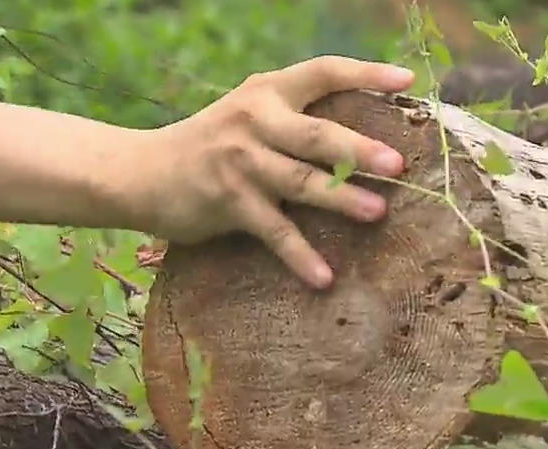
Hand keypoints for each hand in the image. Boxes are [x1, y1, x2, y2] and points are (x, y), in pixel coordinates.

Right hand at [129, 56, 415, 287]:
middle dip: (360, 149)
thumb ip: (295, 119)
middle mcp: (255, 120)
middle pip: (318, 134)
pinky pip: (274, 232)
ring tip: (377, 213)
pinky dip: (300, 256)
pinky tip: (324, 277)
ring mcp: (240, 162)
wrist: (141, 172)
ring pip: (301, 182)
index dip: (366, 74)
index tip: (406, 80)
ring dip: (342, 199)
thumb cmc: (213, 146)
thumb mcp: (251, 118)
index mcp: (268, 91)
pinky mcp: (228, 202)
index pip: (324, 72)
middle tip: (399, 164)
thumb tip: (366, 142)